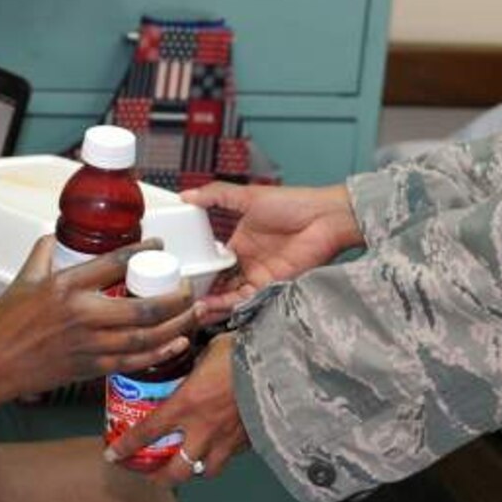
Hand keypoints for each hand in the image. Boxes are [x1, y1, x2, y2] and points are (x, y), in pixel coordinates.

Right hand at [0, 238, 199, 404]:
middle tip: (188, 286)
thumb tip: (54, 237)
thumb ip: (42, 254)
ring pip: (144, 337)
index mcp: (65, 288)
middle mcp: (81, 316)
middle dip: (174, 297)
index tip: (159, 243)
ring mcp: (88, 345)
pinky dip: (159, 353)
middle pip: (142, 307)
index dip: (143, 251)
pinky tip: (177, 342)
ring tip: (195, 313)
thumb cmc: (2, 324)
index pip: (114, 263)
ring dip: (176, 325)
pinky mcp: (90, 369)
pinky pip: (133, 361)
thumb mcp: (23, 280)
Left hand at [103, 333, 250, 485]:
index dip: (126, 448)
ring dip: (196, 470)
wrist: (281, 364)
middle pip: (176, 472)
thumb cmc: (242, 350)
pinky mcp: (250, 441)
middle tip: (153, 474)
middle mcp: (203, 430)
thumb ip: (194, 361)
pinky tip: (222, 444)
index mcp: (185, 405)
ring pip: (206, 472)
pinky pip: (231, 457)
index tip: (112, 456)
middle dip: (160, 478)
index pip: (146, 433)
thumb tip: (188, 354)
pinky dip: (223, 455)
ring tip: (191, 462)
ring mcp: (228, 440)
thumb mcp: (209, 350)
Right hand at [182, 181, 362, 319]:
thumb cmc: (292, 204)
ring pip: (228, 295)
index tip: (177, 272)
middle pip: (219, 282)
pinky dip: (228, 305)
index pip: (213, 261)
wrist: (324, 219)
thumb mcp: (248, 197)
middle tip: (178, 296)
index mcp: (240, 242)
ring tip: (189, 305)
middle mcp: (247, 262)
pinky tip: (211, 306)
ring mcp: (258, 276)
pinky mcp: (270, 287)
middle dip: (200, 291)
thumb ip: (217, 196)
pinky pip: (245, 300)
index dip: (197, 268)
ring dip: (210, 302)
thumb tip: (186, 195)